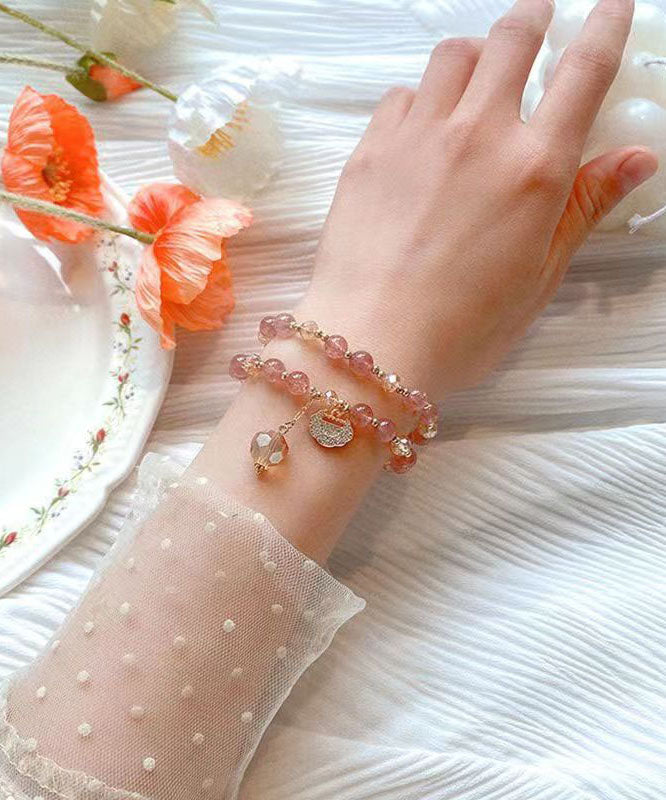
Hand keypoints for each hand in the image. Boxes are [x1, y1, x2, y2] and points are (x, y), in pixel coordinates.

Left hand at [300, 0, 657, 394]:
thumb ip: (584, 207)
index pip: (584, 70)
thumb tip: (637, 159)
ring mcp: (418, 137)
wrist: (372, 342)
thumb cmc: (462, 328)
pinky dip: (419, 98)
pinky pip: (401, 95)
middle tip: (536, 21)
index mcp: (534, 168)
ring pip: (451, 55)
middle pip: (511, 38)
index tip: (612, 5)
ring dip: (473, 55)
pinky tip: (421, 129)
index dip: (605, 26)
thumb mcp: (540, 276)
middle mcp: (478, 135)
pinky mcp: (370, 150)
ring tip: (475, 78)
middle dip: (531, 18)